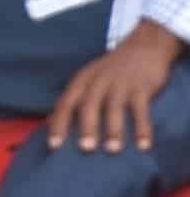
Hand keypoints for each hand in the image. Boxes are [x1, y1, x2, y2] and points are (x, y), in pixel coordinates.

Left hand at [55, 25, 184, 150]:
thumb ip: (76, 99)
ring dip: (114, 129)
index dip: (58, 124)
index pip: (65, 103)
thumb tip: (54, 124)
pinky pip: (141, 109)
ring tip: (112, 150)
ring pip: (114, 107)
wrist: (143, 46)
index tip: (54, 145)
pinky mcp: (142, 87)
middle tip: (85, 149)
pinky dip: (143, 127)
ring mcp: (120, 84)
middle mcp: (98, 81)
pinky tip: (143, 145)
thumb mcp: (90, 79)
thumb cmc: (112, 70)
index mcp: (81, 81)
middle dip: (86, 127)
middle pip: (88, 105)